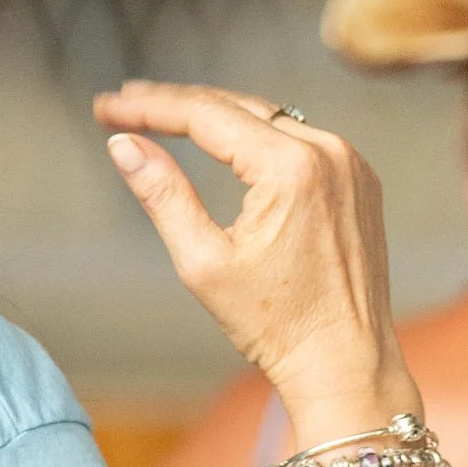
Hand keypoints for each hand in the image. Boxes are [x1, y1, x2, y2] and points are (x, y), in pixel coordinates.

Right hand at [96, 82, 416, 438]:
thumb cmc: (275, 324)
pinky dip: (258, 137)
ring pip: (270, 119)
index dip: (148, 106)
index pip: (205, 115)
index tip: (106, 108)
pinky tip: (225, 142)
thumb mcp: (203, 263)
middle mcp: (329, 151)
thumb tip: (123, 145)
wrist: (346, 363)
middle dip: (175, 104)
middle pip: (237, 106)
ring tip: (163, 117)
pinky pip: (301, 141)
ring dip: (216, 116)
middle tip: (123, 104)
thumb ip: (163, 195)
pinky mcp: (361, 180)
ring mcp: (351, 163)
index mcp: (291, 167)